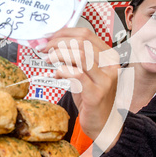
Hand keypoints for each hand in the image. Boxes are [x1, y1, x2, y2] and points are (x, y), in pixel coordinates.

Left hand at [40, 27, 121, 143]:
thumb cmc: (92, 97)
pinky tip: (56, 74)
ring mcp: (105, 79)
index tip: (50, 37)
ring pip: (79, 55)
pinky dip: (62, 71)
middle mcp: (110, 65)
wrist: (104, 123)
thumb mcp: (86, 73)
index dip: (65, 32)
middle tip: (44, 48)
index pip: (86, 34)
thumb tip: (53, 43)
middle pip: (81, 42)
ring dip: (58, 54)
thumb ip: (75, 58)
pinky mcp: (96, 94)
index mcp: (109, 56)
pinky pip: (76, 75)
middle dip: (58, 42)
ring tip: (48, 59)